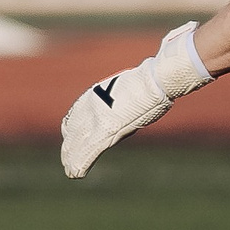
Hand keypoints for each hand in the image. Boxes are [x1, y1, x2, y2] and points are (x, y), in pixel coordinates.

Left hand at [60, 23, 214, 178]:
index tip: (71, 133)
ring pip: (79, 142)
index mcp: (99, 94)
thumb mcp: (140, 79)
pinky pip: (90, 150)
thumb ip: (138, 81)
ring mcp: (100, 118)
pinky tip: (75, 173)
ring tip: (68, 168)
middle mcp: (94, 106)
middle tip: (66, 157)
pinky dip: (81, 162)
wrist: (159, 79)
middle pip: (76, 128)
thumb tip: (163, 56)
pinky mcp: (107, 130)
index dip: (75, 125)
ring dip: (73, 156)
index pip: (81, 111)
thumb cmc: (154, 76)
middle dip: (71, 144)